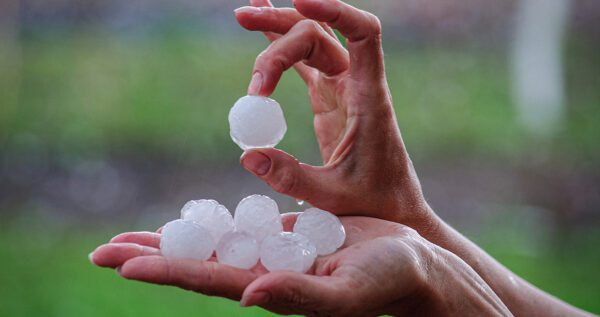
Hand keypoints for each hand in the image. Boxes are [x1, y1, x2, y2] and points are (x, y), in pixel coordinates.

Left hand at [90, 216, 510, 315]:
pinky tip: (191, 219)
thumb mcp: (348, 292)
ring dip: (173, 236)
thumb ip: (300, 297)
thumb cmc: (392, 285)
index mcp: (272, 289)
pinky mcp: (290, 236)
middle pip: (195, 262)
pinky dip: (214, 221)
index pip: (205, 279)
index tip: (120, 262)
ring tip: (132, 234)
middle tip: (100, 250)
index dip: (163, 270)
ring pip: (213, 241)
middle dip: (149, 255)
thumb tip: (249, 296)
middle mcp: (264, 274)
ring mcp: (275, 254)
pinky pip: (244, 225)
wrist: (418, 269)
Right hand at [235, 0, 432, 229]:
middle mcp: (357, 83)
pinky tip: (261, 28)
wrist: (392, 204)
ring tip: (242, 17)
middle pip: (320, 35)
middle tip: (241, 23)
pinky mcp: (328, 96)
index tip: (299, 0)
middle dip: (282, 26)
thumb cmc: (373, 201)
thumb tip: (248, 156)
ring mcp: (342, 86)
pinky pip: (305, 61)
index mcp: (369, 98)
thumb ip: (291, 178)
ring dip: (279, 27)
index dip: (335, 10)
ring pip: (311, 41)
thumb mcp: (332, 196)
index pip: (363, 34)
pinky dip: (282, 45)